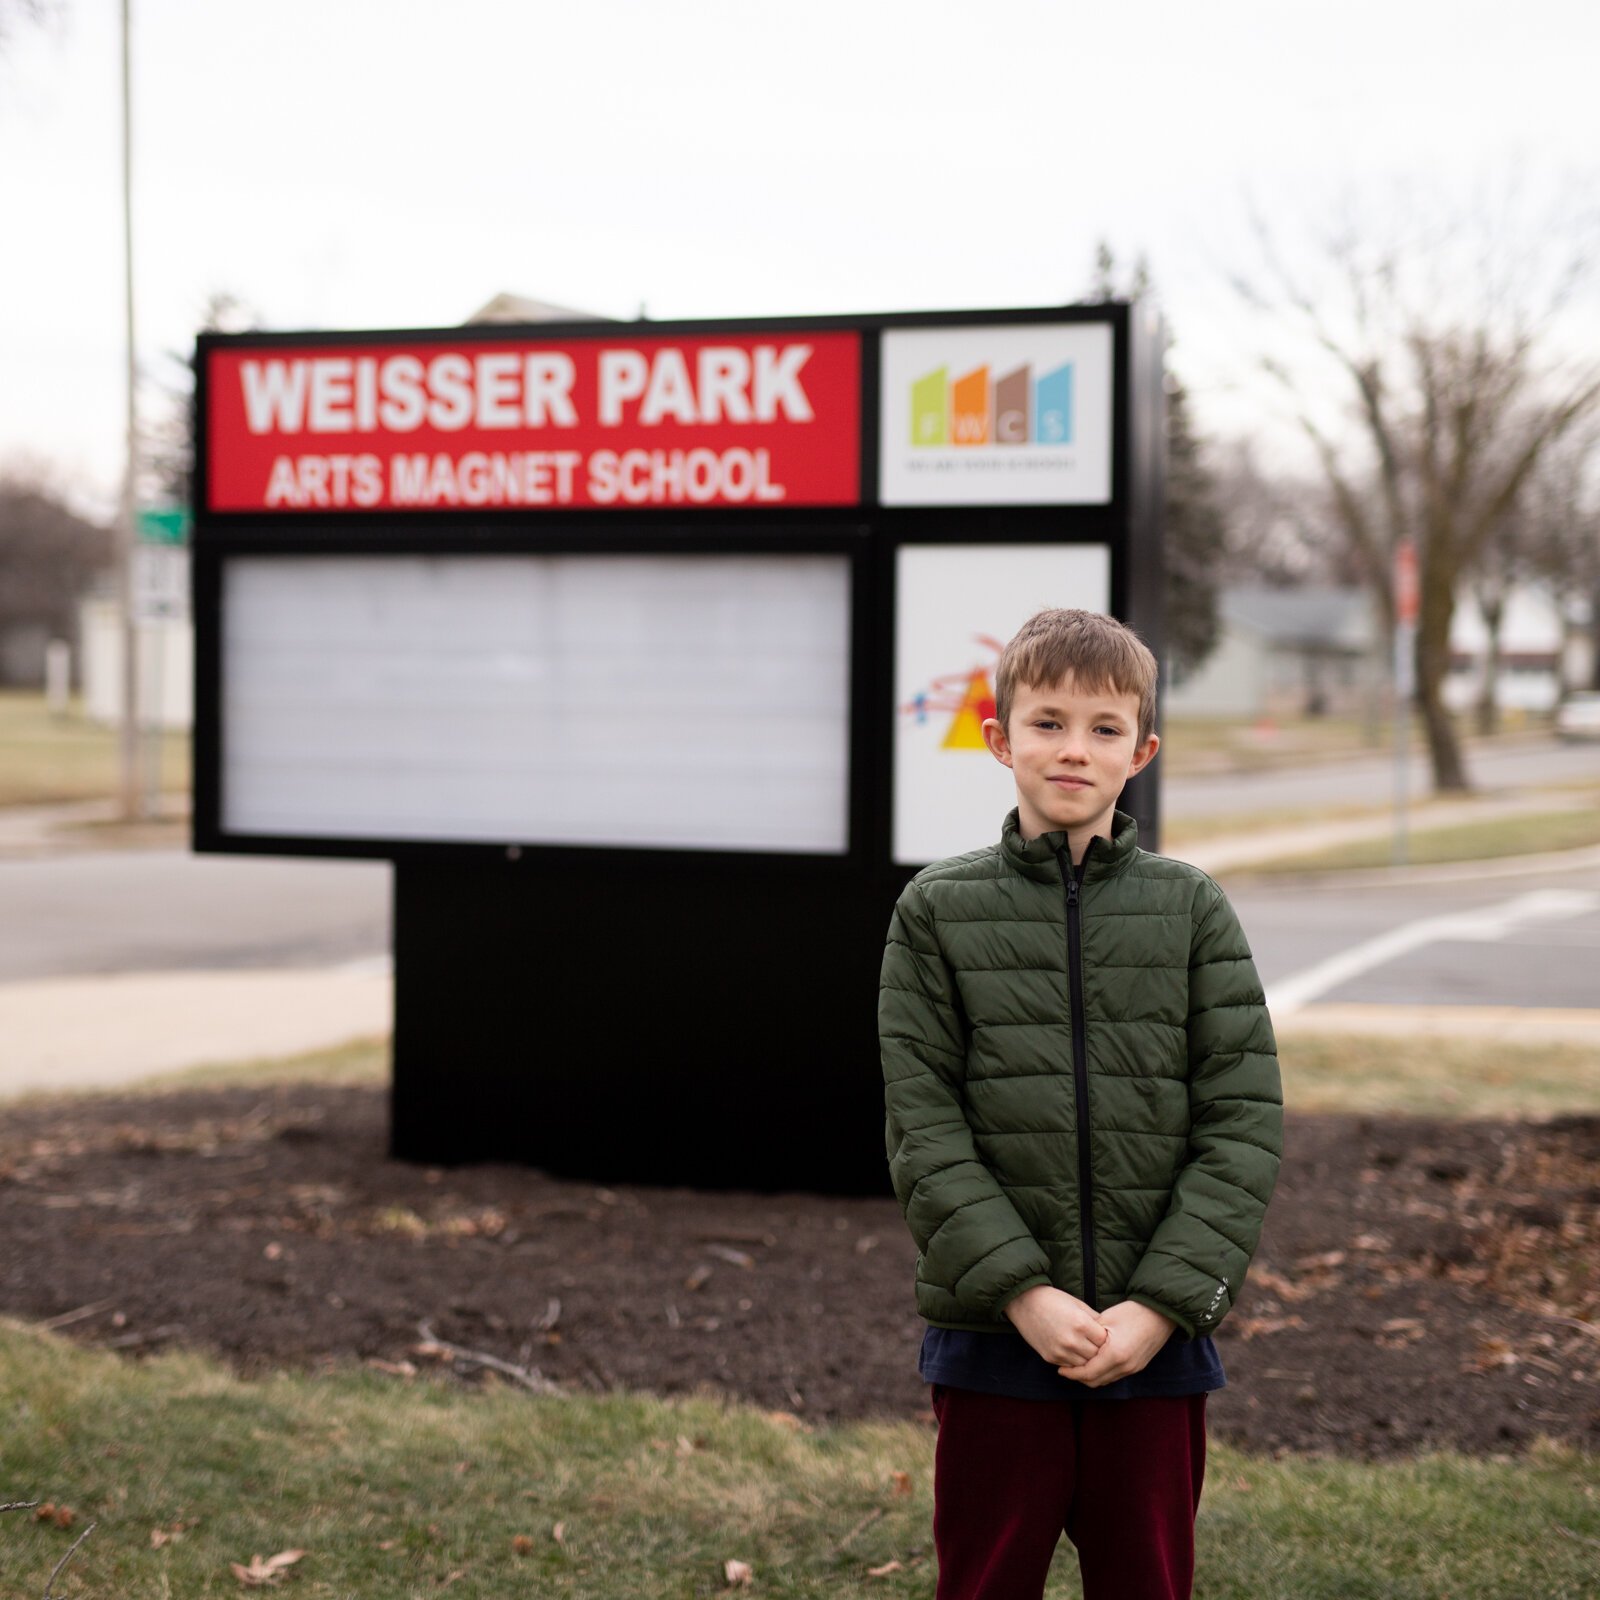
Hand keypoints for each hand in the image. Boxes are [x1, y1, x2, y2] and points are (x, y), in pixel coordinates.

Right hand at [1003, 1285, 1108, 1367]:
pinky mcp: (1050, 1358)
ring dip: (1087, 1359)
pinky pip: (1070, 1366)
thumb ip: (1094, 1319)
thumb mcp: (1077, 1304)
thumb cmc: (1053, 1300)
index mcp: (1081, 1324)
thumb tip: (1110, 1332)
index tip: (1105, 1335)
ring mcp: (1060, 1351)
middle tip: (1099, 1345)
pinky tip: (1074, 1352)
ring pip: (1084, 1365)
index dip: (1107, 1338)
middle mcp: (1071, 1340)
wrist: (1024, 1302)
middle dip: (1099, 1351)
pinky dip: (1075, 1362)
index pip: (1105, 1341)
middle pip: (1096, 1356)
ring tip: (1087, 1349)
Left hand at [1055, 1301, 1175, 1387]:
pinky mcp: (1138, 1366)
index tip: (1060, 1370)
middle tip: (1066, 1370)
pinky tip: (1095, 1363)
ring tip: (1078, 1367)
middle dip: (1079, 1378)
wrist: (1161, 1314)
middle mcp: (1125, 1366)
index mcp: (1115, 1355)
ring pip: (1106, 1380)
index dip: (1072, 1373)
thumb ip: (1090, 1336)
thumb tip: (1074, 1344)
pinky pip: (1115, 1375)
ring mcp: (1133, 1369)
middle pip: (1096, 1381)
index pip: (1088, 1373)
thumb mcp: (1106, 1320)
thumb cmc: (1132, 1312)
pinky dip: (1103, 1373)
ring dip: (1091, 1377)